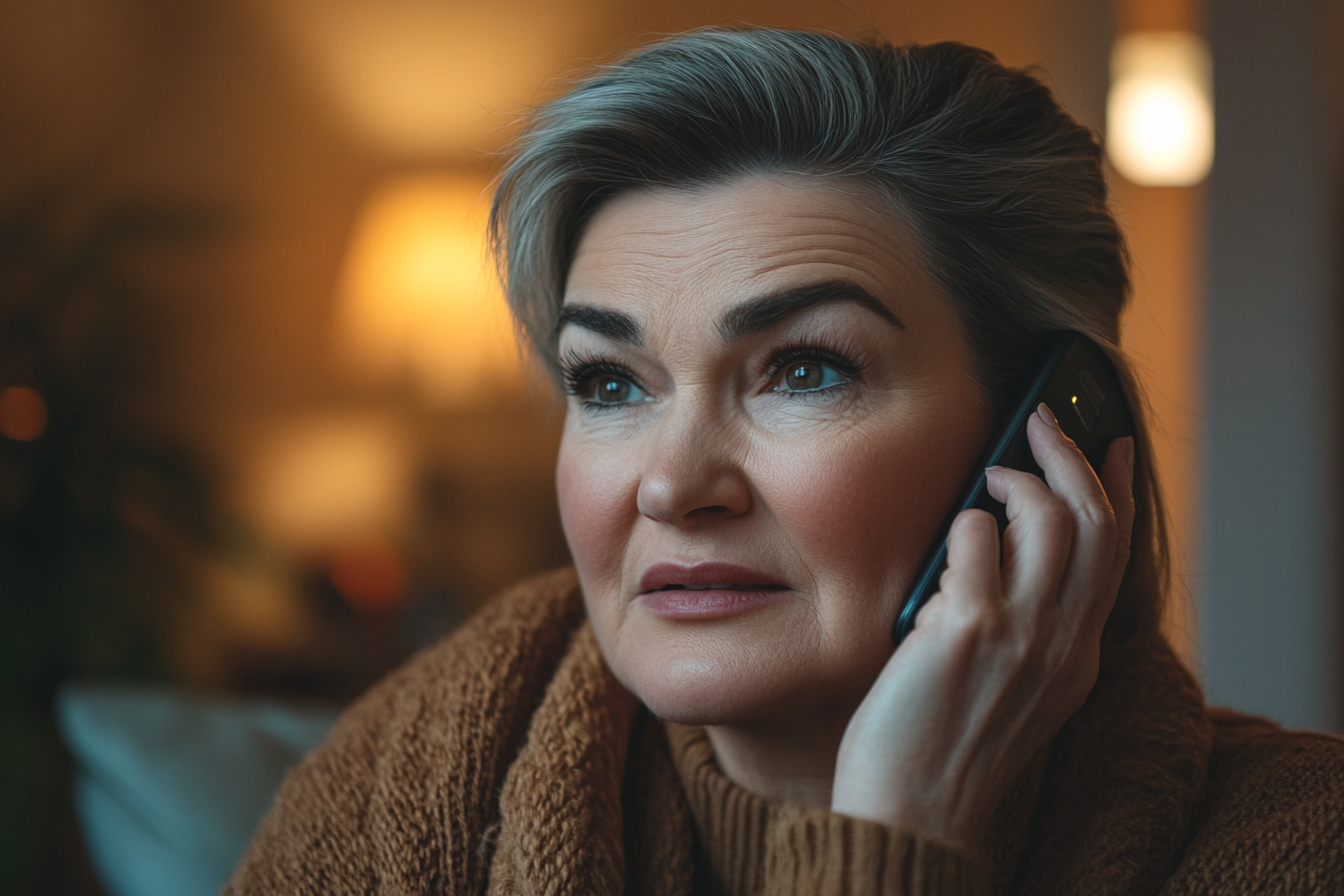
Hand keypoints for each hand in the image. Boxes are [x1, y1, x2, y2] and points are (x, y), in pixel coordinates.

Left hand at [830, 404, 1134, 848]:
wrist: (913, 810)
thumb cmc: (941, 747)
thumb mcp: (1013, 690)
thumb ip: (1025, 628)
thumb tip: (1000, 546)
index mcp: (1078, 657)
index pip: (1116, 552)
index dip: (1116, 487)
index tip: (1110, 442)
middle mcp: (1063, 642)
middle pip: (1095, 520)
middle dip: (1071, 455)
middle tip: (1041, 422)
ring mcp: (1022, 634)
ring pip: (1048, 516)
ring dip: (1013, 481)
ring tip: (983, 484)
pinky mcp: (969, 628)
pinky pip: (974, 537)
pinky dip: (960, 527)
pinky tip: (940, 561)